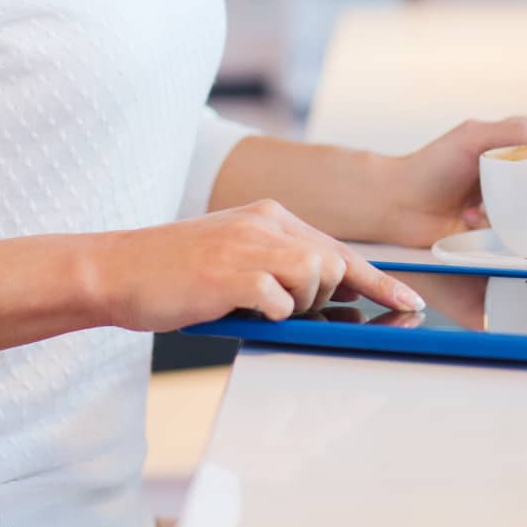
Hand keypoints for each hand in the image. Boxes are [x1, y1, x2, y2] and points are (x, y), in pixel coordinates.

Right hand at [92, 199, 427, 331]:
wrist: (116, 270)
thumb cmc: (175, 273)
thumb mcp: (234, 256)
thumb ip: (280, 268)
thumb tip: (332, 300)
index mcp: (269, 215)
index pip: (339, 249)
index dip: (379, 281)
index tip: (411, 304)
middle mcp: (264, 223)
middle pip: (333, 263)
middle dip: (328, 297)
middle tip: (292, 312)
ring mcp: (247, 246)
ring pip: (315, 277)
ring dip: (299, 304)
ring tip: (258, 306)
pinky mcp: (229, 274)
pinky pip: (279, 300)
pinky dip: (272, 312)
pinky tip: (244, 307)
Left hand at [382, 116, 526, 249]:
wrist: (395, 206)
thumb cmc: (429, 167)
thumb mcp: (472, 137)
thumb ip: (515, 131)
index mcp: (509, 149)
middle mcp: (509, 178)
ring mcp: (503, 208)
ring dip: (522, 214)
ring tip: (494, 207)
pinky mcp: (495, 236)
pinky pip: (516, 238)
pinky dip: (500, 231)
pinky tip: (473, 220)